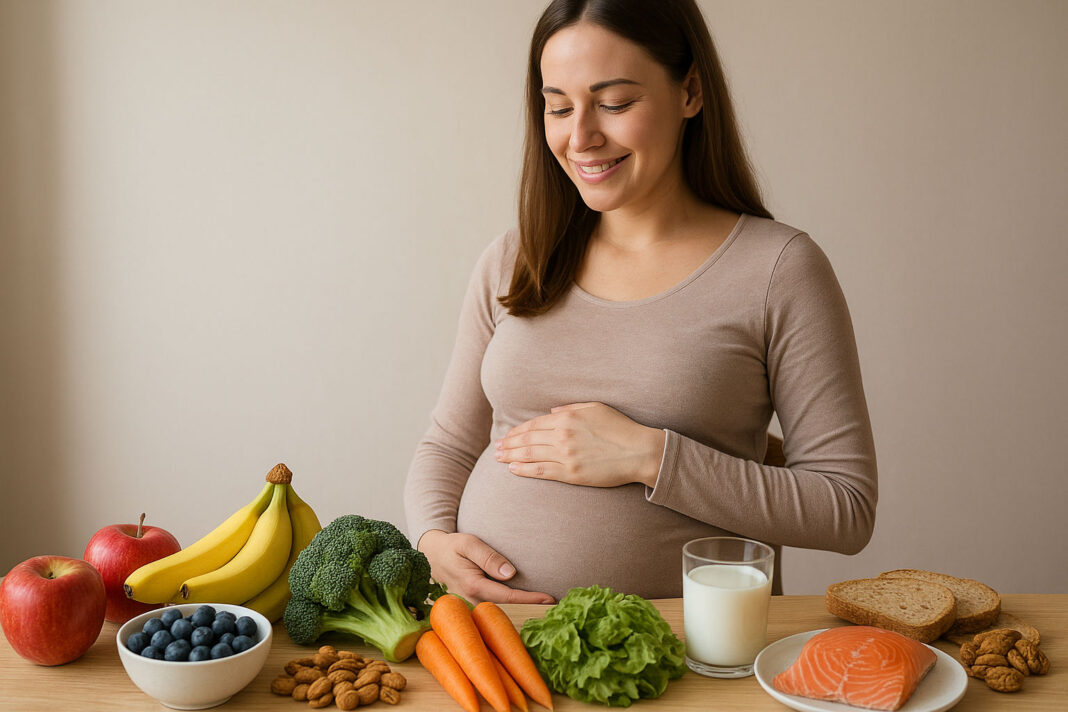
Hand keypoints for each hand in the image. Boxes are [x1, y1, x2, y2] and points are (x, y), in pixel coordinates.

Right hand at [417, 530, 554, 604]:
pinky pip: (490, 616)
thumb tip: (510, 573)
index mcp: (472, 586)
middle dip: (528, 612)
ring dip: (519, 615)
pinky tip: (523, 611)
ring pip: (497, 617)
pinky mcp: (468, 611)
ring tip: (544, 613)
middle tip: (554, 611)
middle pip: (505, 613)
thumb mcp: (468, 543)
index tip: (550, 599)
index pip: (508, 597)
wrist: (431, 555)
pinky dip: (507, 615)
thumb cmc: (452, 546)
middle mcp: (470, 603)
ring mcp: (468, 610)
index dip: (530, 599)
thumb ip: (488, 556)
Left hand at [496, 402, 665, 487]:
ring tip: (500, 458)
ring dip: (512, 455)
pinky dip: (525, 470)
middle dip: (510, 443)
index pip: (535, 424)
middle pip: (528, 439)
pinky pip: (542, 471)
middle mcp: (563, 436)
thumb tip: (551, 411)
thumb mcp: (596, 408)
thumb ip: (571, 408)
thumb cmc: (620, 428)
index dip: (518, 430)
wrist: (639, 451)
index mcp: (568, 418)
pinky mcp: (572, 473)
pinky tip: (514, 469)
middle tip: (497, 448)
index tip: (508, 435)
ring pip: (531, 455)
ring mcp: (566, 455)